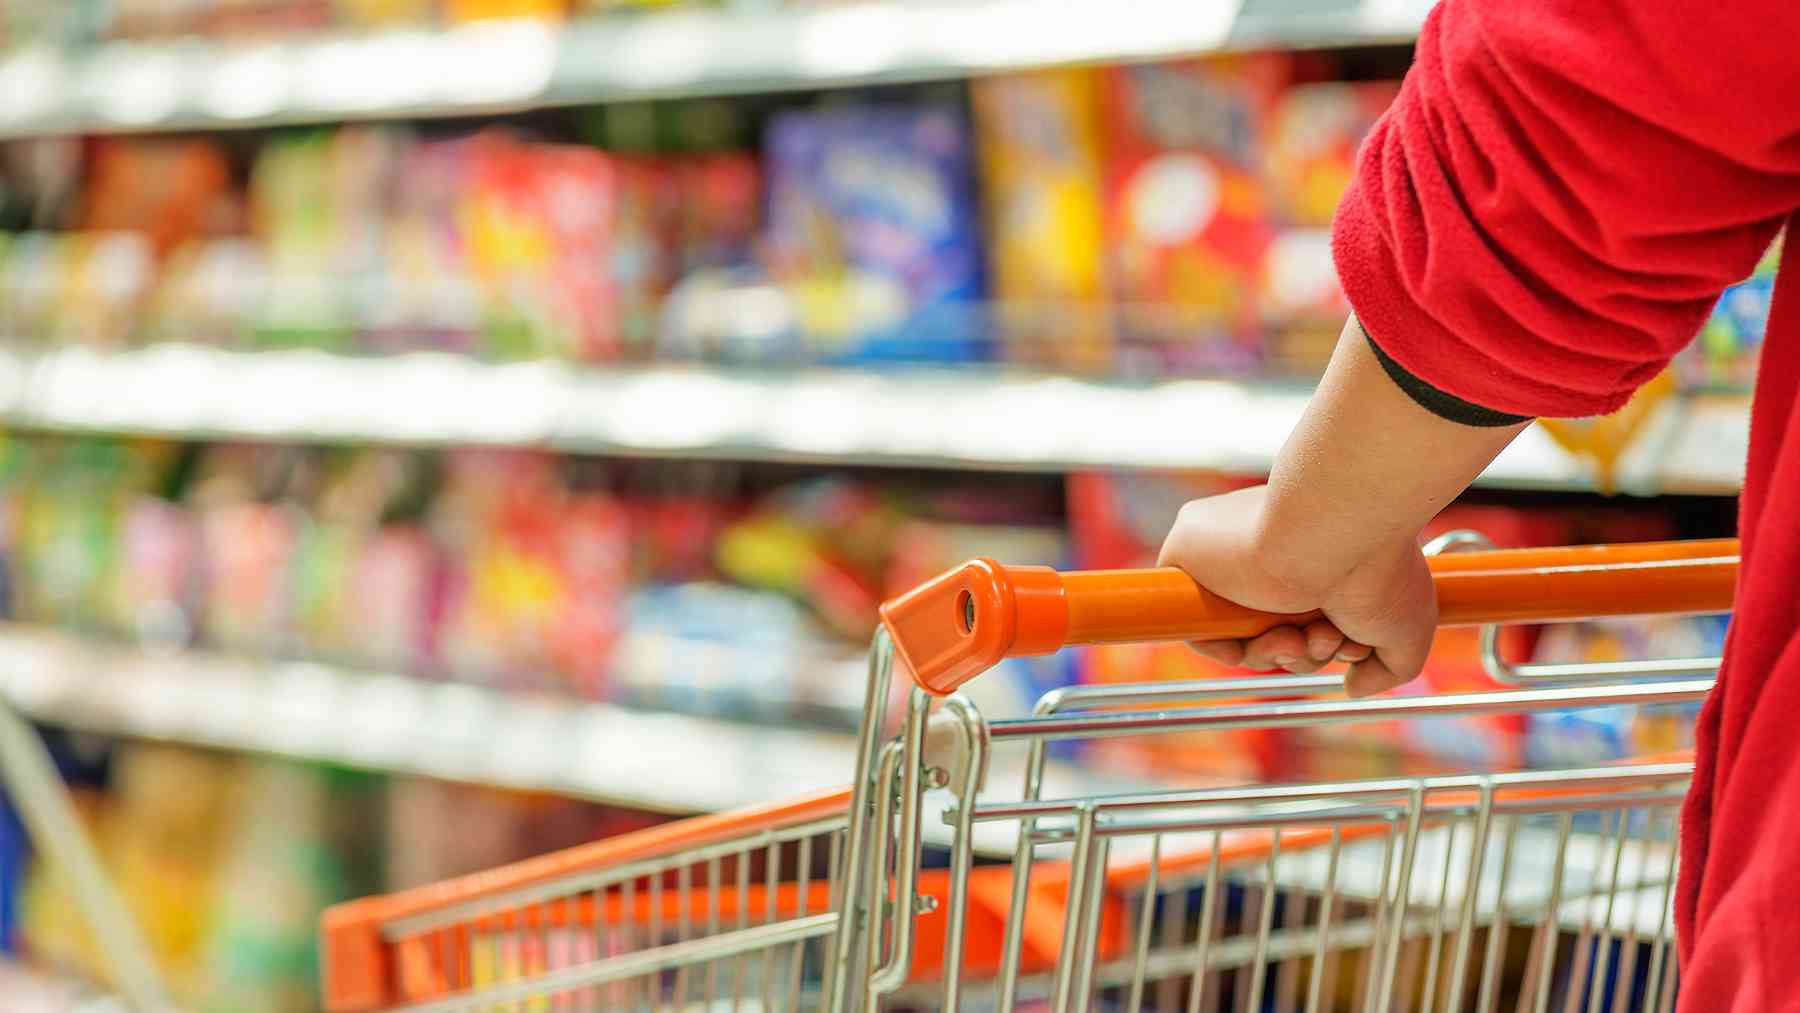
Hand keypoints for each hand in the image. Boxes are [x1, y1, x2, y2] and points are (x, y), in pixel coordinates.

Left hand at [1157, 486, 1437, 696]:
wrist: (1334, 529)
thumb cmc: (1379, 569)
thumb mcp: (1407, 627)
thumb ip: (1388, 667)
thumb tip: (1353, 686)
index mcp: (1314, 556)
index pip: (1303, 619)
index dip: (1324, 646)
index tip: (1350, 645)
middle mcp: (1271, 552)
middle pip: (1272, 633)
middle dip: (1304, 653)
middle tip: (1328, 639)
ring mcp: (1229, 554)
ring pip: (1240, 635)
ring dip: (1277, 653)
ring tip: (1308, 633)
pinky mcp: (1189, 551)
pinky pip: (1195, 625)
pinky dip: (1226, 648)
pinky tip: (1266, 638)